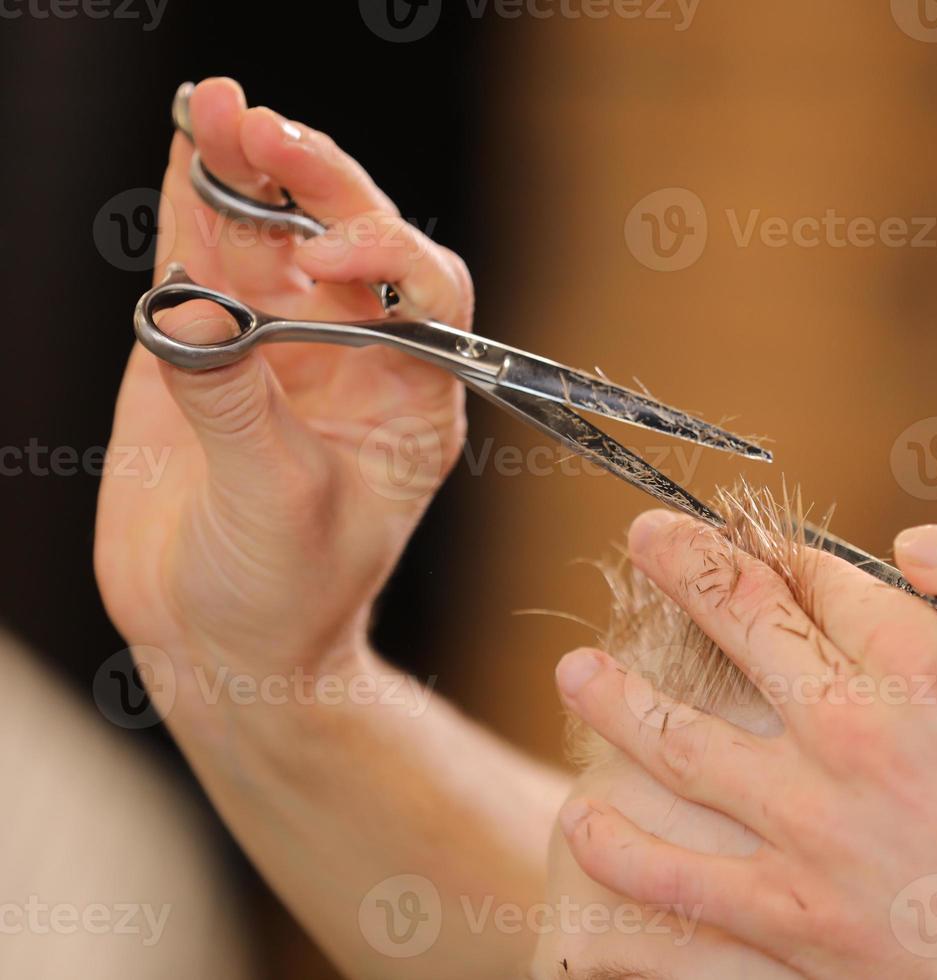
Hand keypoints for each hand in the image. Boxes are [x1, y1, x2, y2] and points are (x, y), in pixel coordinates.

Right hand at [96, 77, 471, 681]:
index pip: (426, 292)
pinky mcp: (214, 345)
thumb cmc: (286, 598)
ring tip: (215, 110)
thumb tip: (192, 307)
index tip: (326, 253)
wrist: (221, 643)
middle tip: (259, 128)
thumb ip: (237, 405)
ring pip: (272, 237)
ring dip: (246, 173)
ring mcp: (284, 344)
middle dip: (311, 182)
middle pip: (347, 239)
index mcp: (412, 394)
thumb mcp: (274, 506)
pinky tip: (188, 147)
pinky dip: (193, 204)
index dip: (384, 252)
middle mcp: (358, 354)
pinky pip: (205, 259)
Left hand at [552, 515, 936, 977]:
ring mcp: (806, 824)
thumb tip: (910, 543)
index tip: (757, 539)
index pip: (817, 577)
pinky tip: (581, 820)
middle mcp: (844, 729)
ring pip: (676, 740)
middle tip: (644, 539)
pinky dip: (617, 849)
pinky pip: (673, 878)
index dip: (782, 547)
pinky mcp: (789, 914)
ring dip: (616, 698)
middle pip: (735, 623)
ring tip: (575, 671)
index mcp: (917, 662)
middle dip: (682, 568)